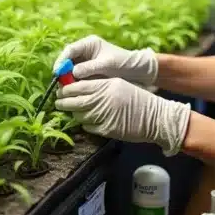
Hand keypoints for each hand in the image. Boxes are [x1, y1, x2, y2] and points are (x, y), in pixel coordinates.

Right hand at [54, 35, 157, 85]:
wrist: (139, 71)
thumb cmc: (125, 62)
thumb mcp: (108, 64)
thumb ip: (90, 68)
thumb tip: (73, 73)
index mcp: (89, 44)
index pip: (70, 50)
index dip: (61, 61)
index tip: (57, 72)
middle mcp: (85, 53)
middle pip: (67, 61)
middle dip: (62, 72)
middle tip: (60, 84)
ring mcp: (86, 64)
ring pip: (70, 72)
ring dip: (67, 80)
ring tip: (66, 90)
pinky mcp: (89, 75)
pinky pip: (77, 79)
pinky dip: (75, 85)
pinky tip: (74, 92)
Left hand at [54, 78, 190, 156]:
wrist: (156, 118)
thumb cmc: (139, 99)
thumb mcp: (120, 85)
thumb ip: (100, 85)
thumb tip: (79, 87)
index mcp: (107, 85)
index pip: (78, 85)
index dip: (66, 88)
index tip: (61, 89)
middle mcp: (103, 99)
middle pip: (74, 101)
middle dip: (63, 102)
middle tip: (58, 102)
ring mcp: (104, 116)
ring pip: (79, 115)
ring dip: (73, 113)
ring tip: (70, 111)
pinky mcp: (106, 130)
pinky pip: (88, 127)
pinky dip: (85, 124)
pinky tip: (86, 121)